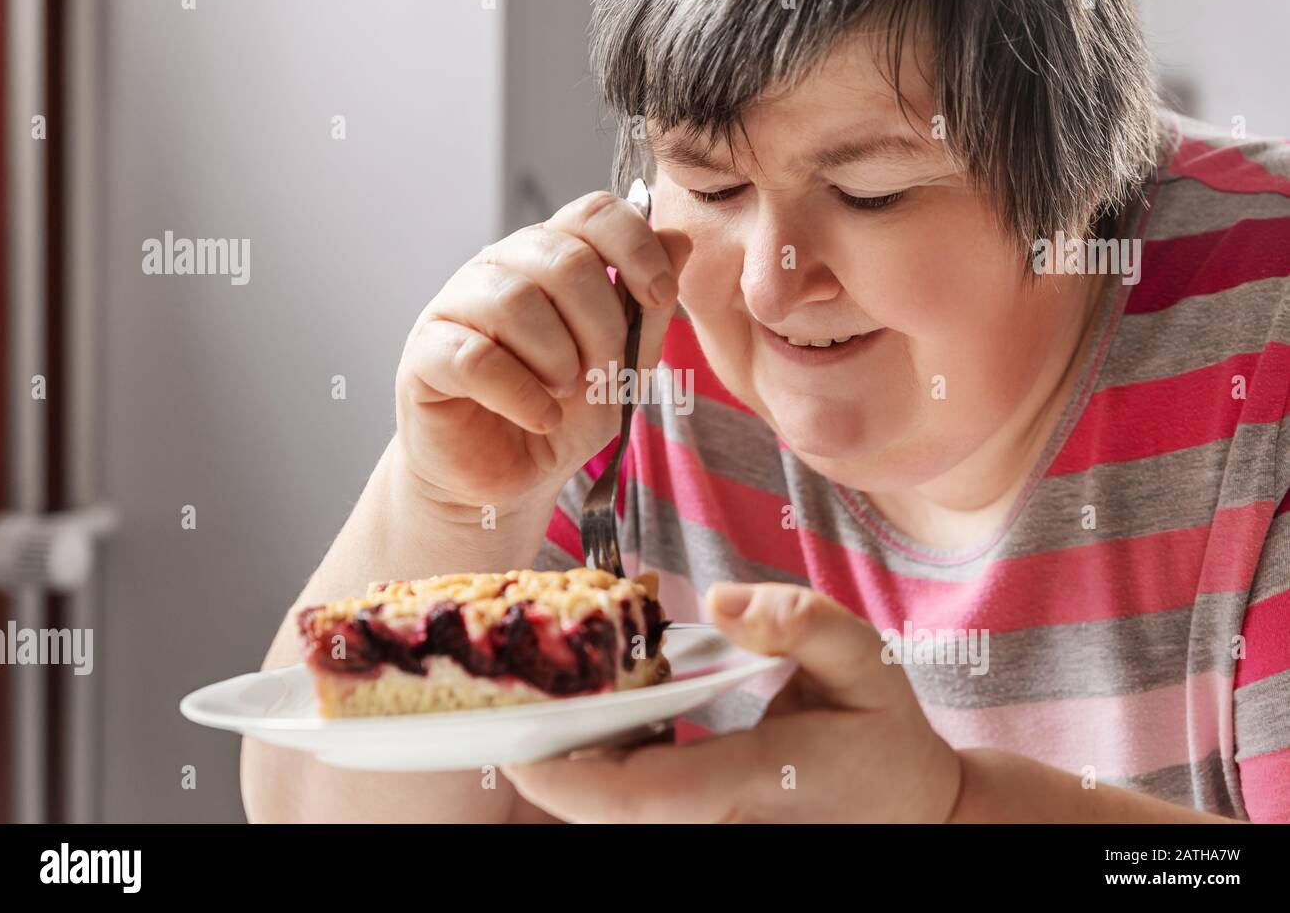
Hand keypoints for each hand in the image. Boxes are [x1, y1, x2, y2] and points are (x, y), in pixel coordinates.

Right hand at [394, 190, 691, 513]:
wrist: (508, 479)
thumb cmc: (562, 415)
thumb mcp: (625, 367)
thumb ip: (649, 309)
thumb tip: (680, 240)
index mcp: (552, 257)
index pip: (593, 212)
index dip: (635, 246)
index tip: (657, 296)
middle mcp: (501, 268)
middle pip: (564, 258)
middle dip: (602, 324)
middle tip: (601, 372)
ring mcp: (456, 305)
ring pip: (515, 301)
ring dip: (558, 359)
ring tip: (564, 393)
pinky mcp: (425, 354)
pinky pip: (475, 358)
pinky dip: (521, 394)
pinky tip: (540, 417)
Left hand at [501, 582, 962, 822]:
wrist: (915, 812)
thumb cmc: (885, 737)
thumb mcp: (866, 662)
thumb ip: (801, 622)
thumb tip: (721, 599)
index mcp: (749, 782)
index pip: (635, 797)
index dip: (564, 777)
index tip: (516, 740)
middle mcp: (718, 823)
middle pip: (606, 811)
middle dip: (553, 759)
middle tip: (522, 696)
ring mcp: (711, 833)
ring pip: (615, 815)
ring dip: (575, 764)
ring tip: (557, 700)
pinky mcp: (705, 830)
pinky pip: (637, 808)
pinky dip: (606, 769)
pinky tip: (609, 719)